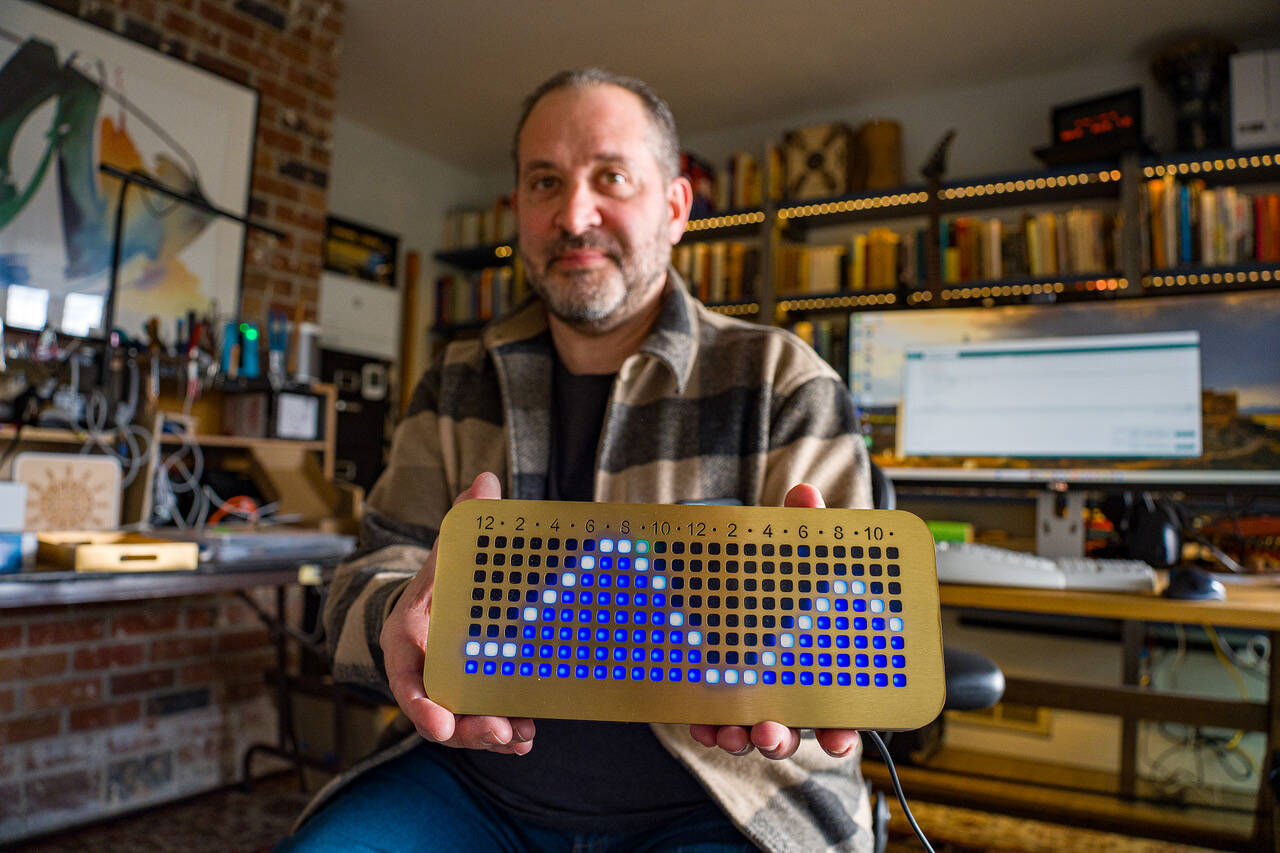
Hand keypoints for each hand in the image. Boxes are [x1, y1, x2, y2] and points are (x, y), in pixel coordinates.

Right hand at [380, 472, 535, 754]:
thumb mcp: (443, 554)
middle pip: (439, 712)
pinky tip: (528, 736)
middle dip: (468, 729)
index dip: (421, 706)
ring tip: (521, 737)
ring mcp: (446, 690)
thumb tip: (487, 481)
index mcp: (406, 641)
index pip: (406, 680)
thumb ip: (462, 525)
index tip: (441, 726)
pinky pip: (483, 720)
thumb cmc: (435, 584)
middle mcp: (422, 673)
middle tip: (501, 732)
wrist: (430, 606)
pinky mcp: (470, 698)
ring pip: (463, 724)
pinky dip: (505, 732)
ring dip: (490, 735)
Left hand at [688, 483, 859, 760]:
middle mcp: (790, 688)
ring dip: (743, 737)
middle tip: (771, 733)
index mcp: (819, 661)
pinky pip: (717, 724)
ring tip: (731, 732)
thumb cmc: (783, 574)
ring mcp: (755, 697)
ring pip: (754, 732)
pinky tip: (701, 724)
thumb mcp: (795, 548)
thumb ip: (803, 526)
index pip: (842, 706)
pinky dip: (709, 727)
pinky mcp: (721, 698)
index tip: (838, 736)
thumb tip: (803, 494)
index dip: (842, 728)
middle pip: (795, 728)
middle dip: (783, 738)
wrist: (735, 576)